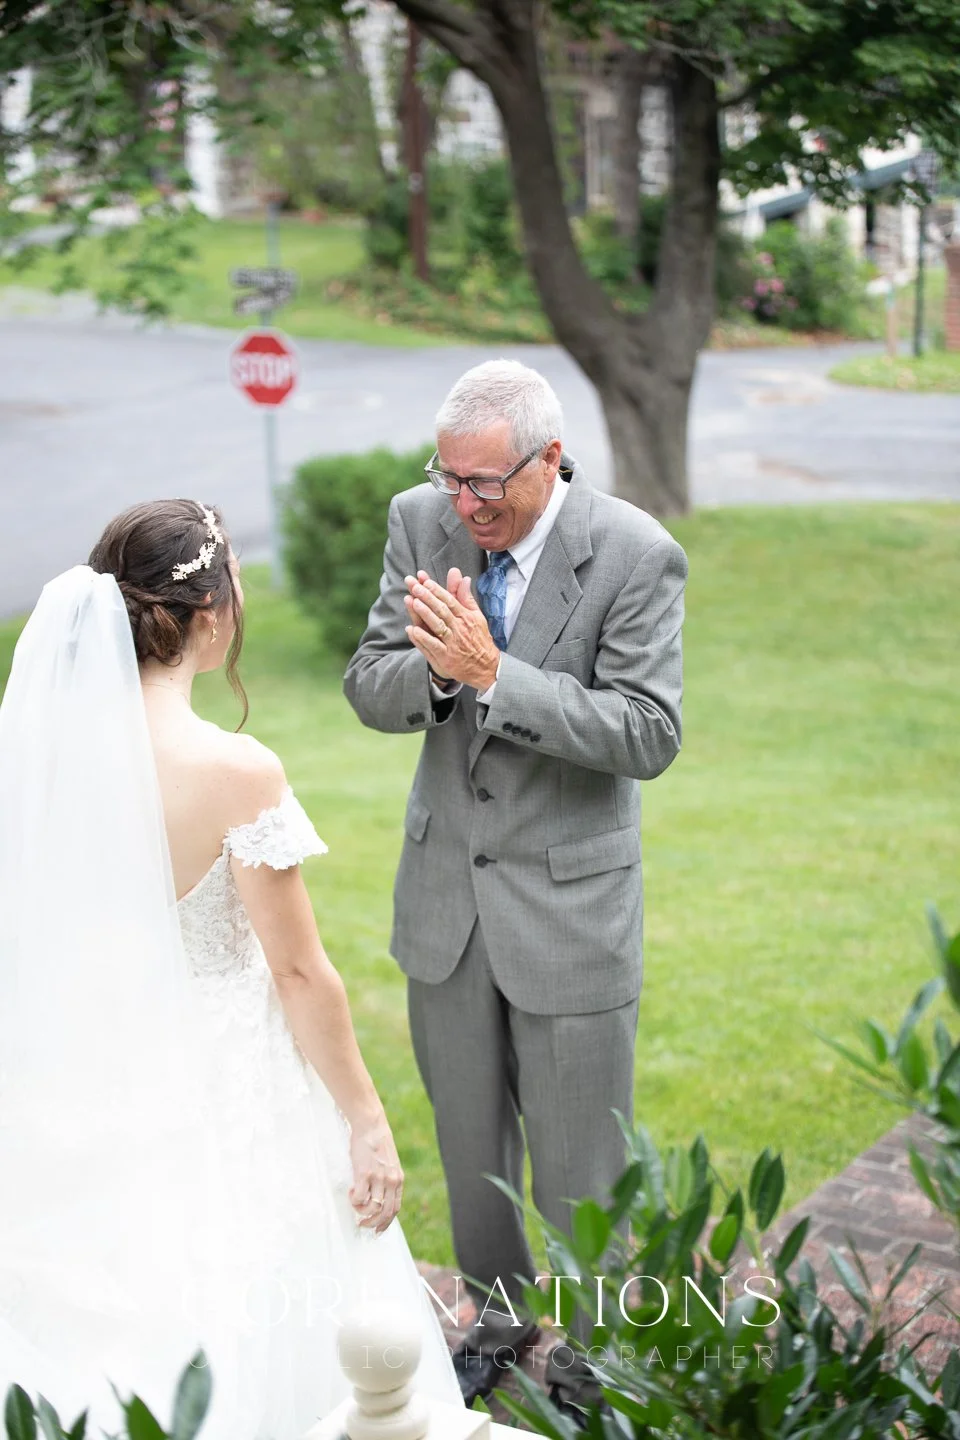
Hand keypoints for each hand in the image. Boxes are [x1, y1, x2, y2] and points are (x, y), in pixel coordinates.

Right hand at [348, 1111, 403, 1233]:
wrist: (371, 1125)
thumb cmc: (377, 1143)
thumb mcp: (389, 1163)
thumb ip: (387, 1178)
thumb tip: (380, 1195)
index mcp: (398, 1179)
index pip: (395, 1208)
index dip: (386, 1222)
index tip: (377, 1229)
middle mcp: (391, 1181)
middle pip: (386, 1213)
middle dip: (373, 1224)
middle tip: (363, 1224)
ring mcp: (379, 1178)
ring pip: (373, 1209)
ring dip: (362, 1213)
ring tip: (355, 1205)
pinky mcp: (365, 1174)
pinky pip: (360, 1198)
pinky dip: (354, 1201)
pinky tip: (351, 1191)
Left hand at [403, 567, 499, 691]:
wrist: (487, 668)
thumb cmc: (480, 640)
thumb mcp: (477, 616)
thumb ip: (467, 598)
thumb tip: (464, 578)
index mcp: (467, 617)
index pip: (450, 601)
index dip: (437, 590)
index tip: (425, 581)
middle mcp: (460, 629)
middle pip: (442, 611)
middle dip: (428, 597)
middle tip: (415, 586)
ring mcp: (453, 644)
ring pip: (438, 626)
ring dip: (425, 614)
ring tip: (413, 602)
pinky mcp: (447, 658)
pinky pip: (433, 646)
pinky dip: (422, 638)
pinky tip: (412, 630)